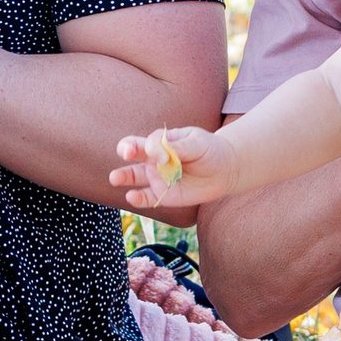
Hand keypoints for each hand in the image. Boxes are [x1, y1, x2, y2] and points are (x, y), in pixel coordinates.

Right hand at [110, 127, 234, 207]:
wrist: (225, 170)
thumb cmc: (209, 151)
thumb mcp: (197, 143)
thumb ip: (178, 147)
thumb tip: (160, 154)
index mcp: (161, 142)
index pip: (148, 141)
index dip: (153, 147)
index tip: (165, 156)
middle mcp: (154, 159)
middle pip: (133, 153)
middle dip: (126, 150)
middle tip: (126, 153)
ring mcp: (157, 177)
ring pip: (135, 176)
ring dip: (123, 176)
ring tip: (114, 178)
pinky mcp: (163, 195)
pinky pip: (147, 198)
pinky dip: (138, 198)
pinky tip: (131, 196)